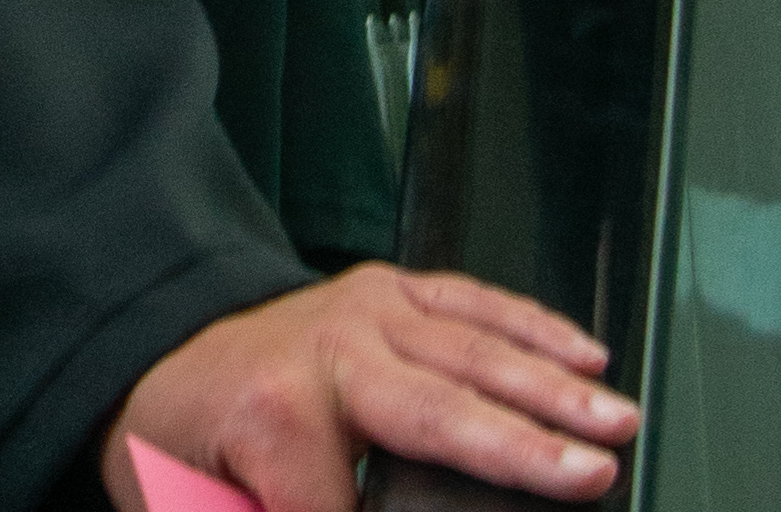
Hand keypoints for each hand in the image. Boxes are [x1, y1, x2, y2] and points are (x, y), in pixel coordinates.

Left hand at [108, 265, 636, 507]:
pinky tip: (585, 353)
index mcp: (275, 416)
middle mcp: (327, 348)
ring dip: (551, 388)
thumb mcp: (198, 509)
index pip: (350, 509)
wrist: (165, 358)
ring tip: (615, 421)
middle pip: (438, 412)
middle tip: (594, 477)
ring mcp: (363, 311)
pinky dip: (532, 326)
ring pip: (470, 350)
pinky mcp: (389, 291)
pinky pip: (469, 302)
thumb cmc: (189, 445)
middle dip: (521, 448)